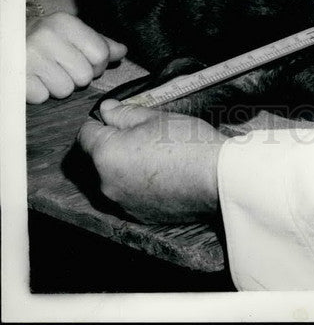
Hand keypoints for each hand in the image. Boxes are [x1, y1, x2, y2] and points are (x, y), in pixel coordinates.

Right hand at [26, 13, 126, 103]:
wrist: (8, 39)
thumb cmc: (46, 36)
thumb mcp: (72, 32)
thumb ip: (99, 42)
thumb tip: (122, 51)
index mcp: (64, 23)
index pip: (101, 54)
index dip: (99, 63)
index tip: (88, 60)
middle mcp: (46, 38)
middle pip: (85, 75)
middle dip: (79, 76)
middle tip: (65, 66)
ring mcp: (30, 59)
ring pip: (66, 90)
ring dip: (60, 85)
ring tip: (49, 72)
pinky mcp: (18, 79)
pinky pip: (44, 98)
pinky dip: (42, 92)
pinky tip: (36, 78)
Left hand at [77, 99, 224, 223]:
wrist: (216, 179)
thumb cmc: (187, 143)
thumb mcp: (154, 117)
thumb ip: (124, 112)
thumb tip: (106, 109)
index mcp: (106, 154)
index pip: (85, 133)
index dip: (100, 121)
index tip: (117, 117)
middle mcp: (106, 183)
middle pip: (99, 157)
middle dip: (114, 143)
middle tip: (143, 132)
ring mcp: (122, 202)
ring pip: (114, 176)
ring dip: (126, 164)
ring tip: (156, 152)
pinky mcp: (139, 214)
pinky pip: (129, 193)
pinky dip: (138, 182)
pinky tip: (162, 171)